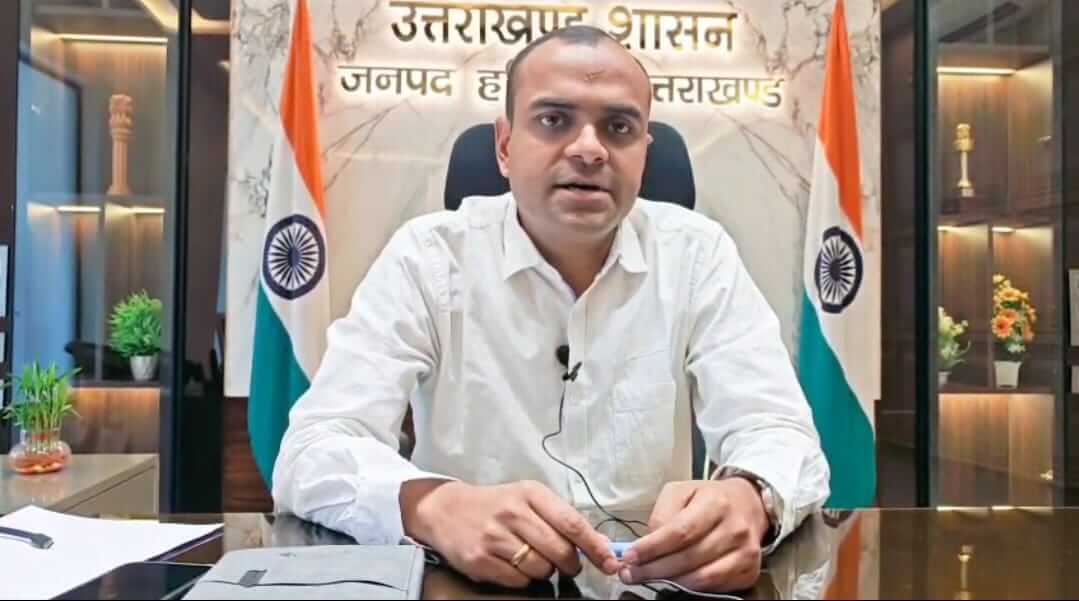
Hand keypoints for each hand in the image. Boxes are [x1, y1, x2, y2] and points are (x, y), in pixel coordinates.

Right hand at [400, 479, 619, 587]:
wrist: (446, 510)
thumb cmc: (496, 504)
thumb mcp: (528, 499)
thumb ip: (562, 518)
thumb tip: (600, 545)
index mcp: (530, 493)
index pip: (572, 523)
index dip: (595, 546)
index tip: (610, 562)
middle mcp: (512, 512)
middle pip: (560, 550)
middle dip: (570, 563)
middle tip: (565, 562)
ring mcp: (494, 537)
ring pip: (541, 568)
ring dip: (544, 571)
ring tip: (530, 557)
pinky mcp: (479, 559)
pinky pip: (518, 581)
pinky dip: (522, 578)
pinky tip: (512, 564)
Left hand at [619, 479, 768, 591]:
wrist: (748, 504)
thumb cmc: (708, 498)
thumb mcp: (681, 491)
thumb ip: (662, 513)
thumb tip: (647, 542)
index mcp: (716, 502)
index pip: (680, 531)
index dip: (652, 547)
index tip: (629, 556)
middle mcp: (735, 528)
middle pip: (689, 558)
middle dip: (654, 569)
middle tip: (630, 573)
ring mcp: (746, 552)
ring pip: (701, 578)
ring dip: (670, 583)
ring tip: (647, 579)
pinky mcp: (750, 571)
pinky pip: (715, 587)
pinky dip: (691, 588)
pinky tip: (674, 582)